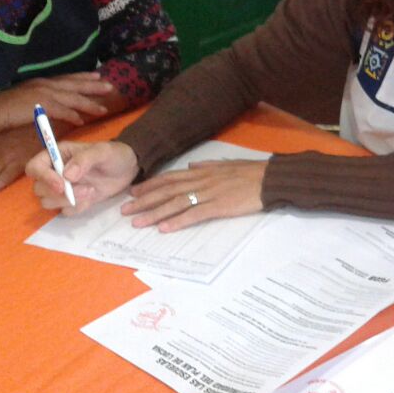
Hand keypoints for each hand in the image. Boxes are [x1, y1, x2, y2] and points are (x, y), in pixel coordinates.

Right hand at [0, 72, 115, 129]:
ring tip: (103, 108)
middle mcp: (46, 84)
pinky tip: (82, 121)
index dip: (83, 77)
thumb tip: (51, 104)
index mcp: (42, 81)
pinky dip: (73, 116)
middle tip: (110, 86)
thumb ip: (40, 98)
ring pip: (73, 98)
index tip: (97, 76)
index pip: (67, 77)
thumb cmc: (5, 108)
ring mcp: (44, 94)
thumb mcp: (26, 97)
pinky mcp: (42, 106)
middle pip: (75, 84)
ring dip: (89, 103)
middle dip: (94, 85)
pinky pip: (62, 111)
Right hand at [26, 140, 139, 213]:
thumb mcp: (102, 152)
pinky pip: (64, 211)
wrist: (128, 169)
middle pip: (39, 189)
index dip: (44, 178)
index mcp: (57, 154)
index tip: (62, 185)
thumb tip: (67, 175)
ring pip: (48, 202)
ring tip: (91, 191)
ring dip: (69, 201)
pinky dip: (77, 208)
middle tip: (86, 189)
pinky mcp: (72, 200)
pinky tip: (92, 198)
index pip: (34, 167)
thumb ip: (84, 160)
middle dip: (60, 193)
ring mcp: (62, 188)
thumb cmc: (114, 154)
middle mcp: (55, 172)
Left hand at [121, 159, 266, 231]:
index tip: (133, 192)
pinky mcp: (218, 206)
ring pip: (175, 203)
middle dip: (144, 200)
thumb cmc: (251, 172)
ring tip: (137, 222)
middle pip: (166, 191)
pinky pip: (194, 214)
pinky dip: (177, 221)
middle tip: (125, 209)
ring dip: (154, 213)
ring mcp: (209, 193)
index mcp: (202, 171)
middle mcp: (201, 180)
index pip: (170, 178)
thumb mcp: (226, 164)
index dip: (149, 185)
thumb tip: (192, 166)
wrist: (269, 178)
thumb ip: (207, 166)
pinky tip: (164, 228)